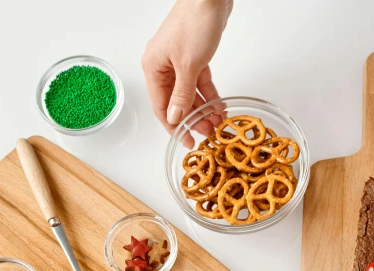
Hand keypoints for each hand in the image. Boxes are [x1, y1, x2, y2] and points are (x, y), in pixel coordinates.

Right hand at [141, 0, 232, 146]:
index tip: (187, 142)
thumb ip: (183, 94)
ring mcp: (179, 61)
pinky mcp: (195, 57)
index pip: (161, 106)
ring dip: (203, 109)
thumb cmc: (194, 24)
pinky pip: (200, 82)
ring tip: (218, 124)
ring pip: (190, 93)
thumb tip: (175, 118)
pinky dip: (210, 94)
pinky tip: (220, 107)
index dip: (174, 127)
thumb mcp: (189, 64)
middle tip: (209, 134)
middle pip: (177, 102)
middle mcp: (163, 66)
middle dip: (193, 119)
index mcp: (153, 68)